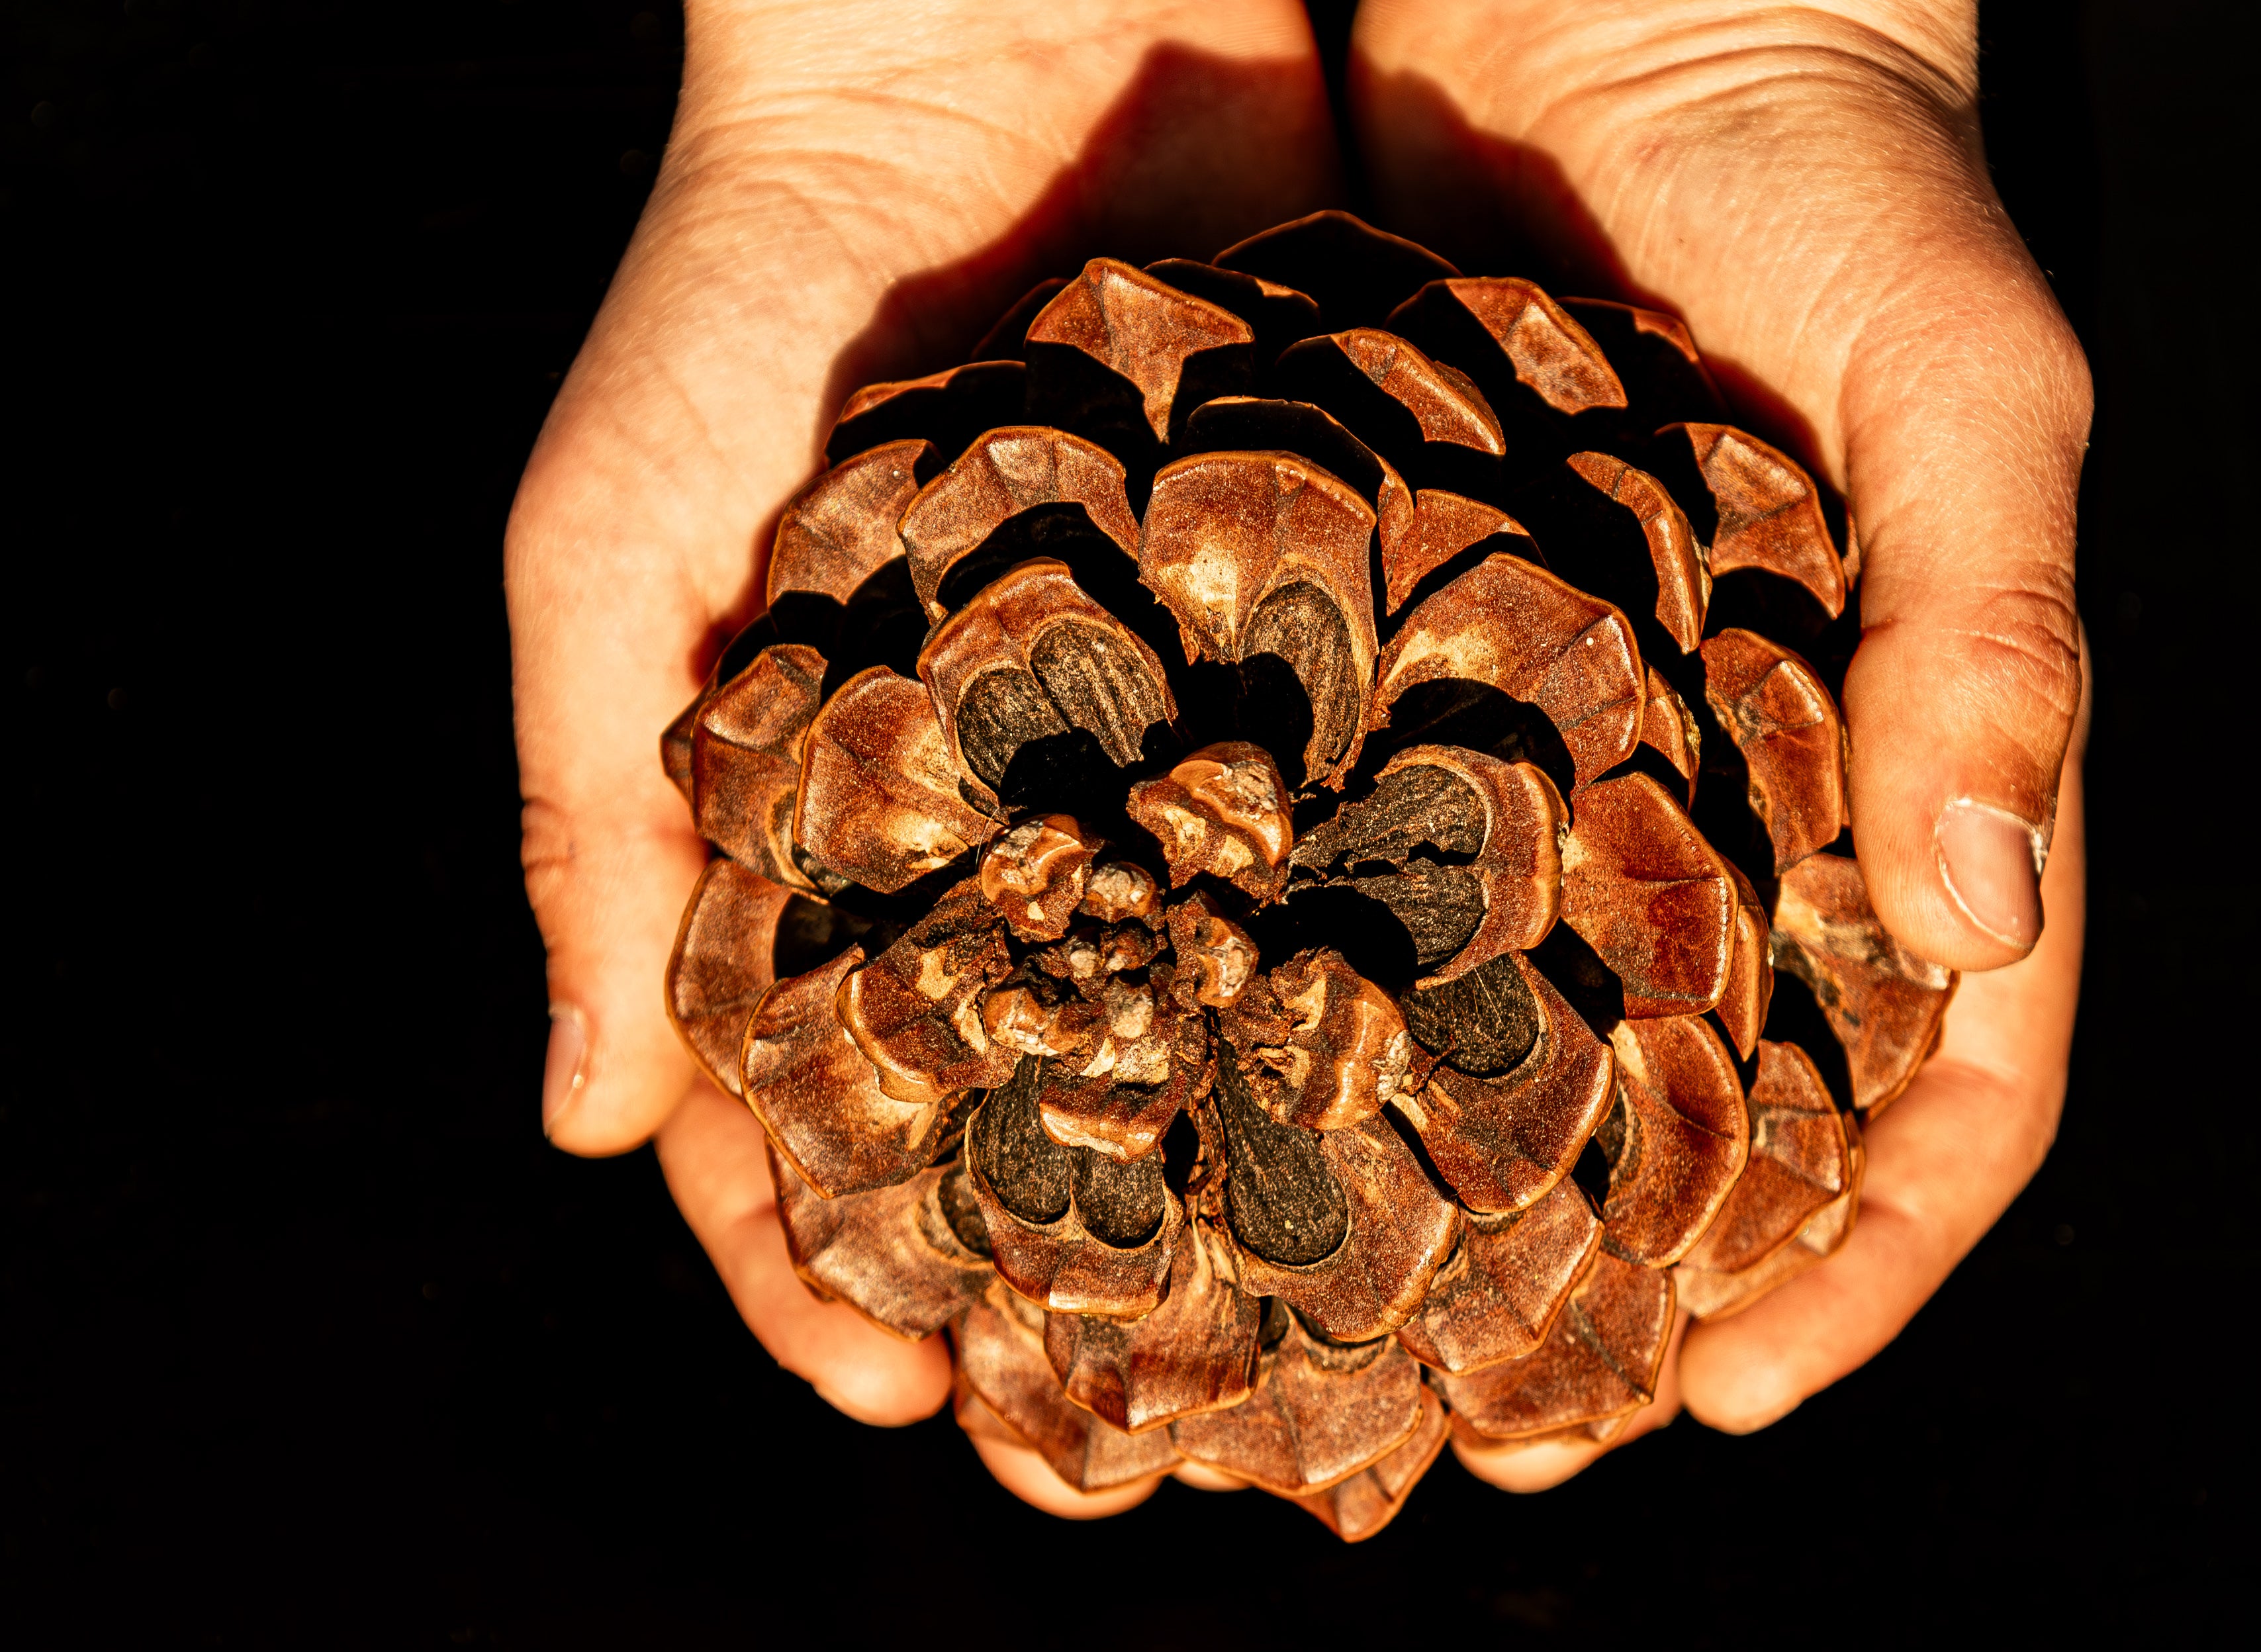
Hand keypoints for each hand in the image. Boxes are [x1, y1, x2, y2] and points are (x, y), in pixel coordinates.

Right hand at [506, 0, 1339, 1508]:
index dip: (835, 1252)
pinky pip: (1352, 818)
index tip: (906, 1386)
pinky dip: (1373, 946)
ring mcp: (1172, 724)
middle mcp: (1015, 798)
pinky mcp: (1318, 622)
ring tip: (1296, 1322)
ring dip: (1241, 1154)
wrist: (982, 20)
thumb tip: (593, 1123)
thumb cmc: (746, 279)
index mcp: (833, 811)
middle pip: (1036, 1081)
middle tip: (1115, 1430)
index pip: (817, 1088)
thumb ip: (590, 819)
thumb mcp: (613, 541)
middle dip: (1066, 1263)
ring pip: (1204, 987)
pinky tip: (1425, 1076)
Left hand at [1348, 0, 2090, 1484]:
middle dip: (1604, 1279)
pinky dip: (1282, 967)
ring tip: (1319, 1311)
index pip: (1920, 1072)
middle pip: (1681, 1091)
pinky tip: (1192, 1064)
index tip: (1733, 1396)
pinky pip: (1330, 838)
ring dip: (1423, 1169)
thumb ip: (2000, 628)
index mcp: (1873, 767)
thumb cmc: (1840, 156)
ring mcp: (1534, 727)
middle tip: (1489, 1425)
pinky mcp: (1375, 637)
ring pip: (1493, 1000)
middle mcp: (1697, 782)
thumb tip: (1987, 911)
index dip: (1858, 1255)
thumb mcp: (1962, 376)